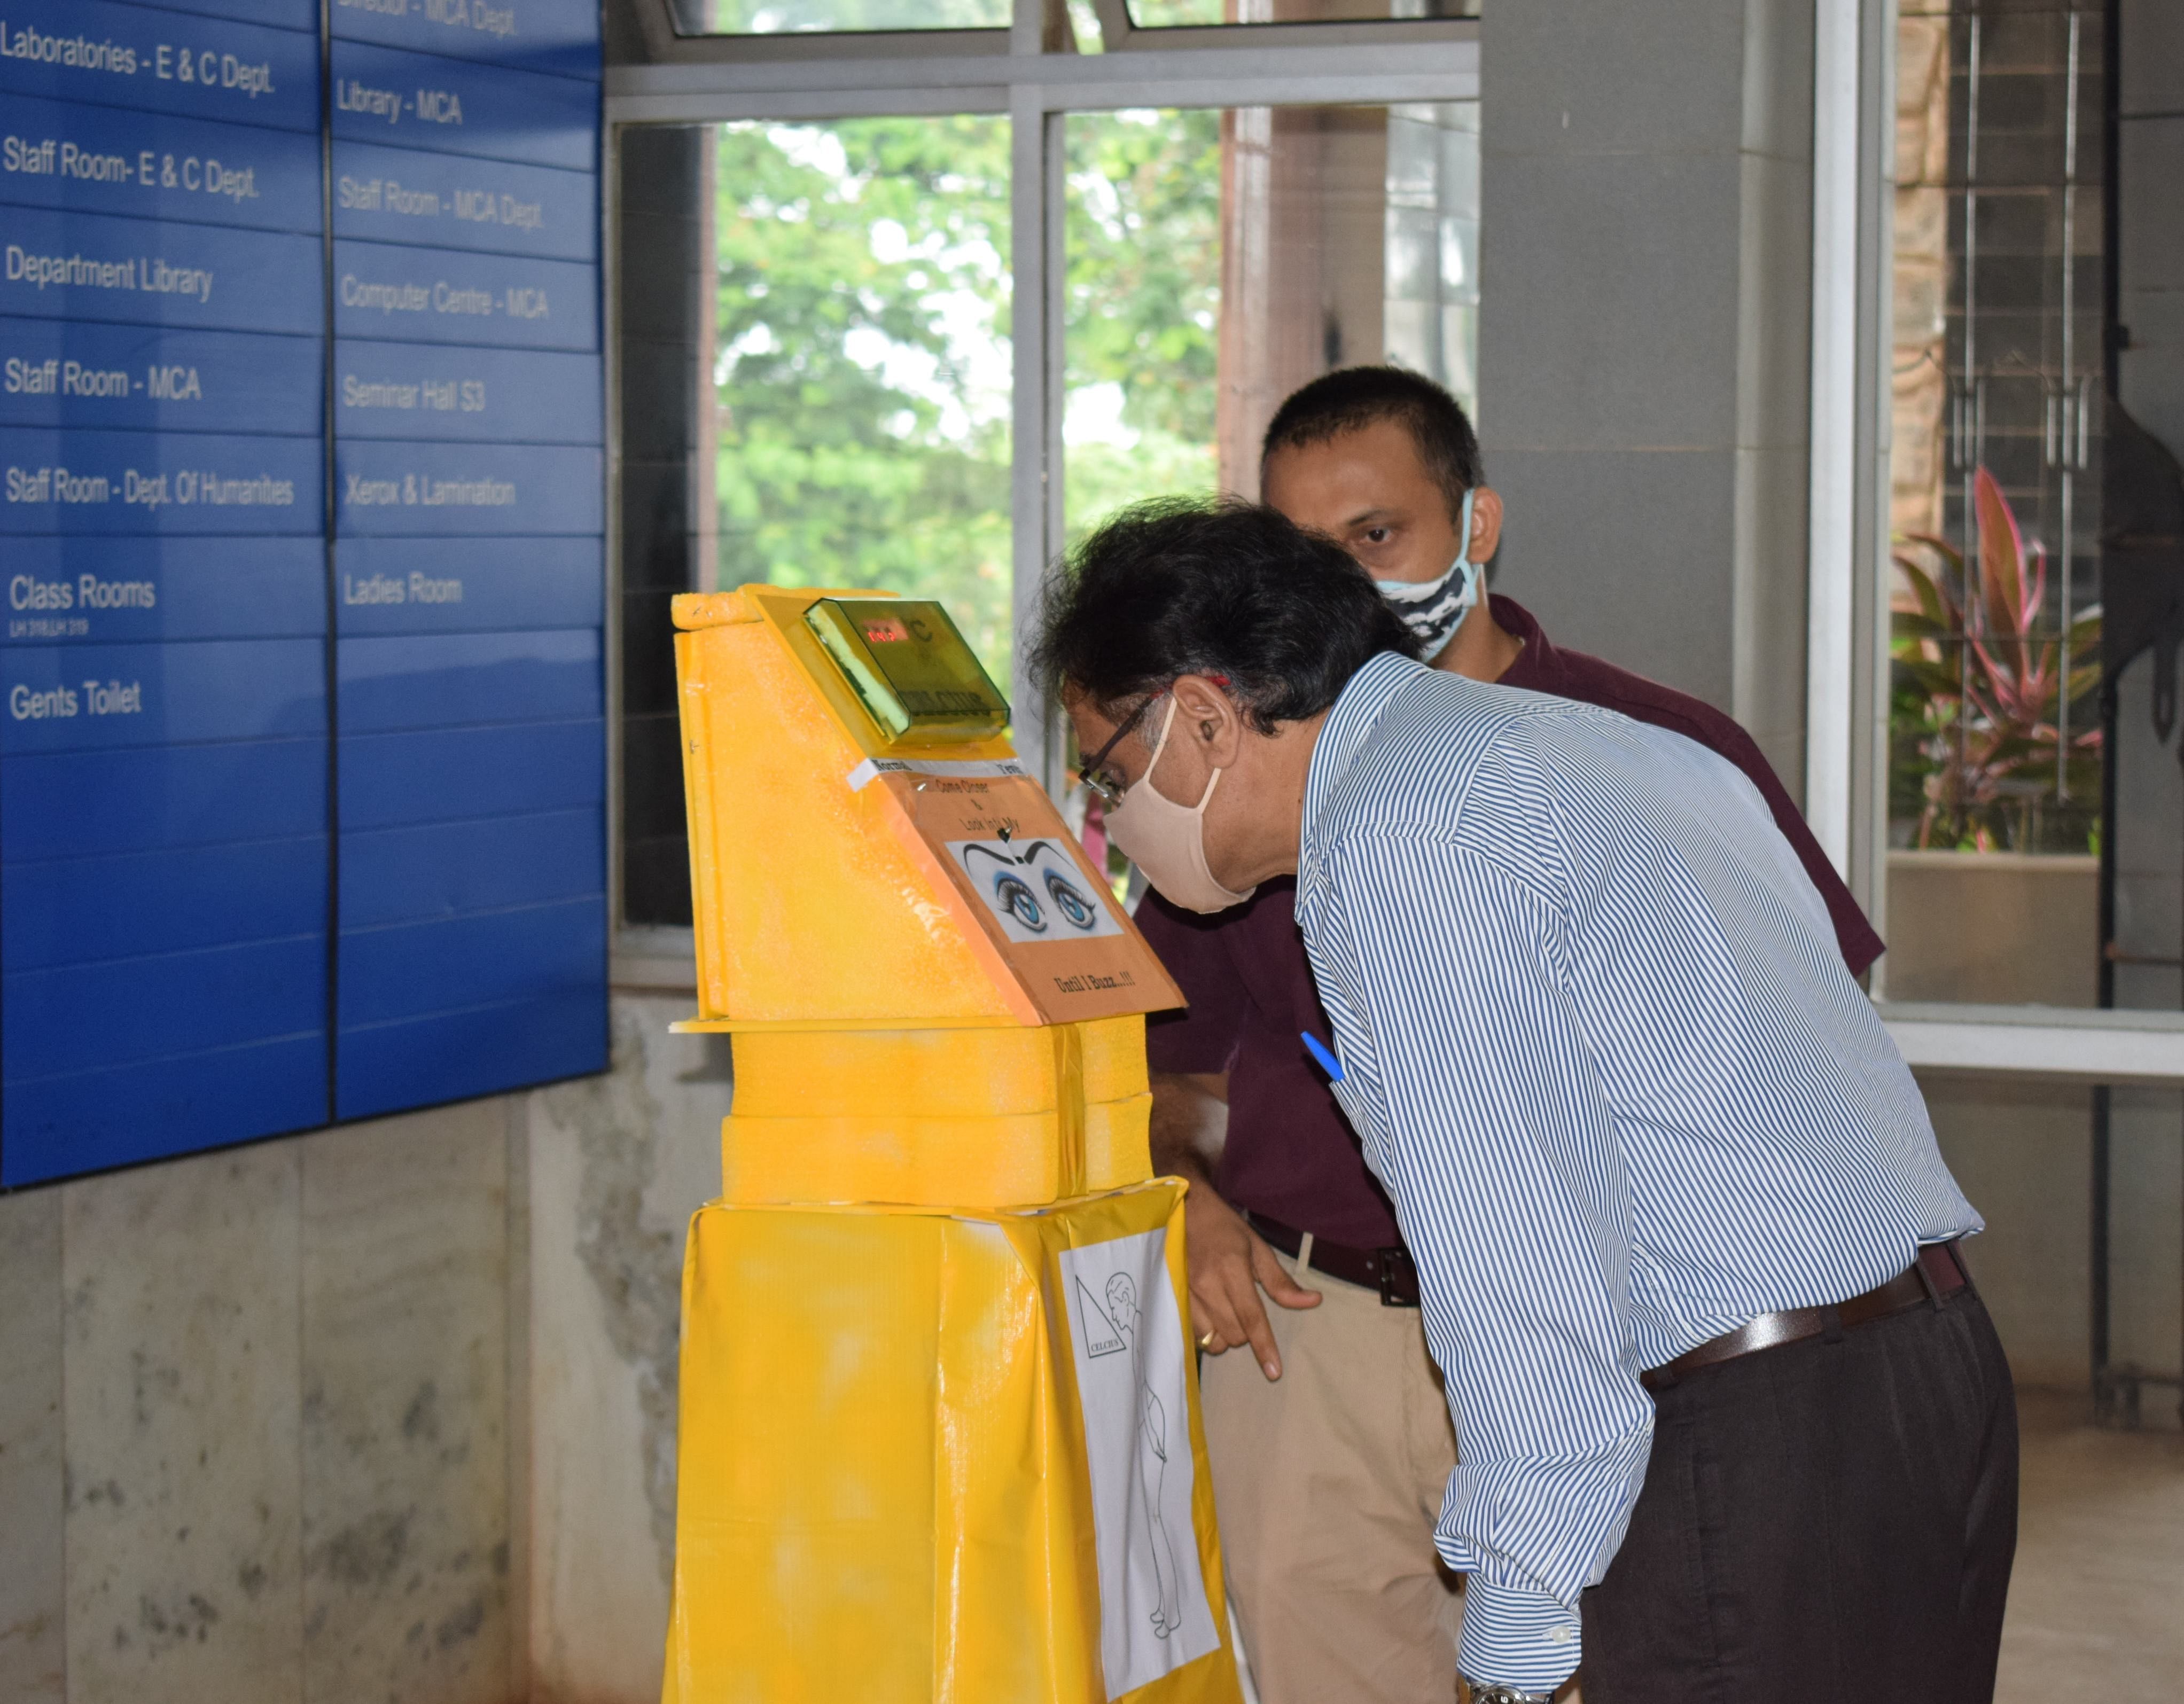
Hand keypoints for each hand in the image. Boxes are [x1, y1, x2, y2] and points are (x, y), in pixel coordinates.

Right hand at [1182, 1182, 1319, 1379]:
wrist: (1182, 1210)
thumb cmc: (1224, 1228)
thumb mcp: (1257, 1247)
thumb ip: (1281, 1281)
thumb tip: (1313, 1301)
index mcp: (1232, 1269)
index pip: (1251, 1317)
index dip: (1264, 1346)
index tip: (1274, 1372)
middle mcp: (1207, 1285)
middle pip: (1234, 1334)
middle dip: (1246, 1334)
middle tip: (1245, 1309)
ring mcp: (1186, 1293)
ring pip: (1212, 1340)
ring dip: (1225, 1335)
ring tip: (1227, 1313)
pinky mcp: (1172, 1298)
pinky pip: (1194, 1334)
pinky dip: (1207, 1333)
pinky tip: (1210, 1316)